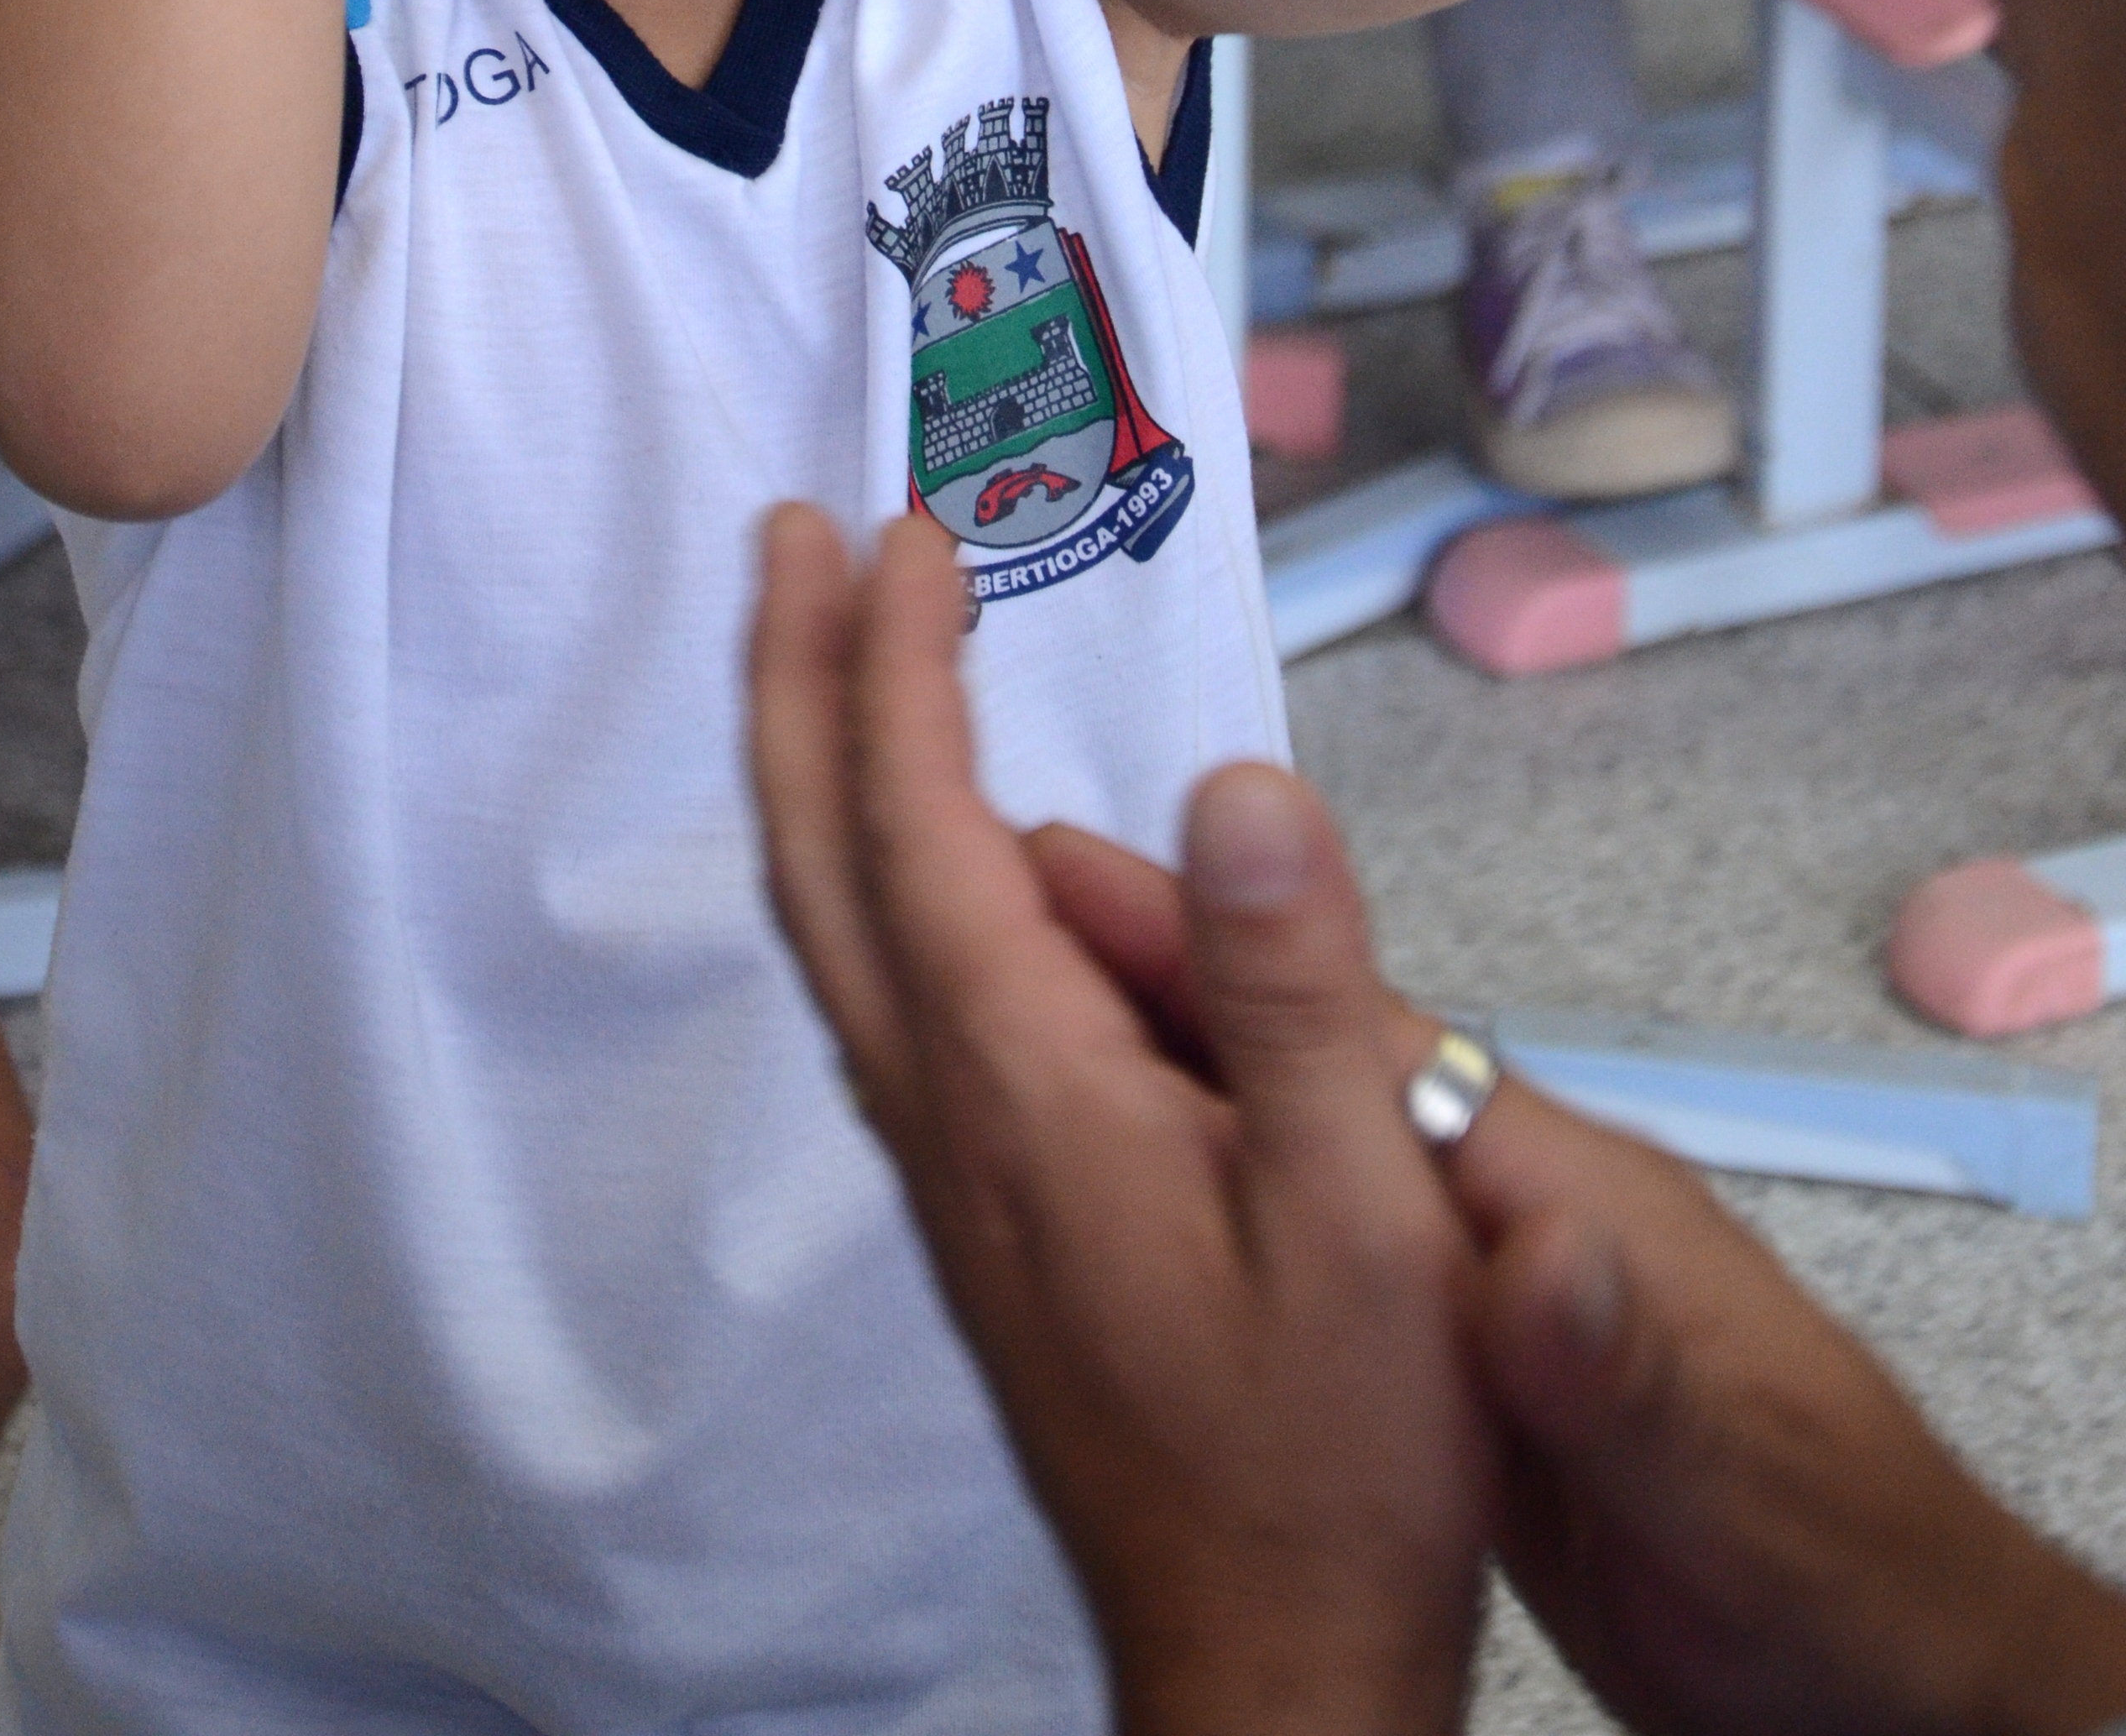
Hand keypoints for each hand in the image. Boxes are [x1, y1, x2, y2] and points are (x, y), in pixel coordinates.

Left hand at [747, 506, 1493, 1735]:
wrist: (1268, 1670)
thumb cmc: (1330, 1470)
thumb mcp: (1364, 1218)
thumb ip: (1299, 993)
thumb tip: (1237, 783)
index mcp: (1028, 1091)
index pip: (924, 825)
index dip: (899, 666)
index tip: (907, 536)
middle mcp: (954, 1118)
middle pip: (826, 859)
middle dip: (797, 682)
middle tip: (792, 542)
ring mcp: (960, 1173)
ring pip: (846, 928)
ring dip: (832, 770)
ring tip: (849, 653)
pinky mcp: (996, 1217)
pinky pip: (898, 996)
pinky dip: (886, 875)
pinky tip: (936, 868)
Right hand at [1039, 832, 2125, 1735]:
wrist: (1888, 1659)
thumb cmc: (1828, 1549)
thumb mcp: (1719, 1472)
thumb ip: (1619, 1366)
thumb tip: (1545, 1253)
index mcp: (1549, 1193)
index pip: (1348, 1034)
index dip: (1202, 950)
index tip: (1045, 875)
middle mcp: (1497, 1201)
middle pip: (1294, 1060)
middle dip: (1143, 984)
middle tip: (963, 906)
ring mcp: (1472, 1277)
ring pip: (1283, 1143)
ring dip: (1154, 1081)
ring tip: (992, 1027)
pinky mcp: (1458, 1364)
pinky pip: (1303, 1245)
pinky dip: (1200, 1193)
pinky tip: (1116, 1190)